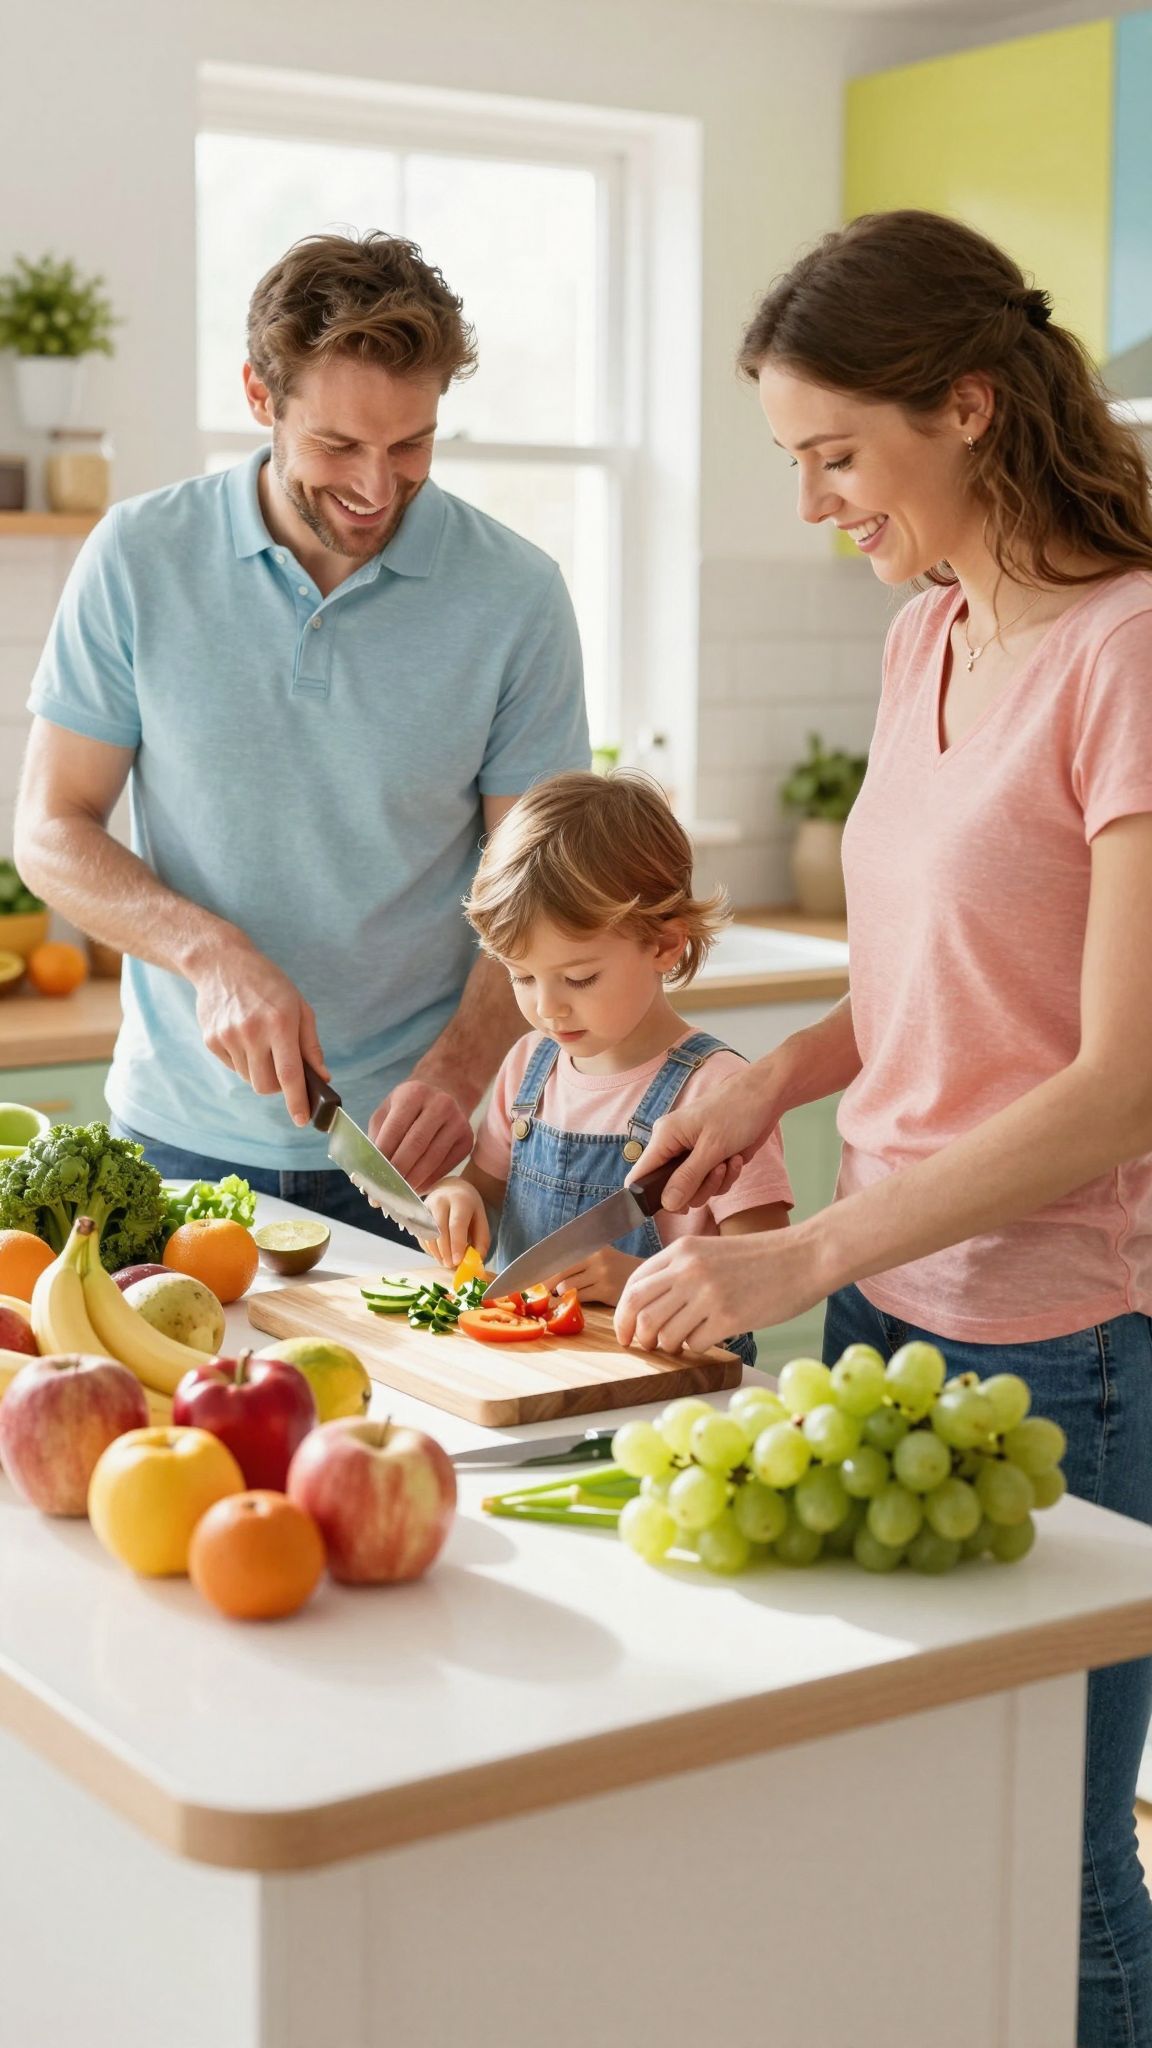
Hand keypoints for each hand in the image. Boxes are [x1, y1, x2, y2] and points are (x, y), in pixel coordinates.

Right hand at [193, 939, 326, 1126]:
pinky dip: (243, 1061)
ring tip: (262, 1043)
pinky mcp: (211, 1040)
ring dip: (260, 1072)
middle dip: (278, 1088)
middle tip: (283, 1069)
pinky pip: (233, 1067)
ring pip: (249, 1079)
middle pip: (266, 1086)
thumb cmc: (268, 984)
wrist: (222, 963)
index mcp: (279, 1023)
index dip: (297, 1101)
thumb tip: (322, 1077)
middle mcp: (252, 1032)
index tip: (302, 1120)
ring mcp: (228, 1037)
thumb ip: (311, 1045)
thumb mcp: (299, 1006)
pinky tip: (243, 1035)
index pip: (290, 1074)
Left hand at [368, 1081, 473, 1193]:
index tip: (372, 1176)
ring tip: (399, 1193)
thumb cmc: (409, 1106)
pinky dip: (429, 1180)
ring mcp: (458, 1121)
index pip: (395, 1129)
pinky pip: (446, 1166)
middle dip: (398, 1171)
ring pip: (432, 1158)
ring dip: (414, 1180)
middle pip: (416, 1145)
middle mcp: (440, 1104)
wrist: (446, 1092)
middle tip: (385, 1190)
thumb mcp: (389, 1110)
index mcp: (414, 1093)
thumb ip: (377, 1136)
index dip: (383, 1155)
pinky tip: (416, 1187)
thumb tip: (369, 1171)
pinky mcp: (467, 1139)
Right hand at [417, 1180, 490, 1268]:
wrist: (449, 1188)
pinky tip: (439, 1254)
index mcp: (460, 1200)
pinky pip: (421, 1237)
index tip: (457, 1261)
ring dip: (436, 1253)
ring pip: (428, 1235)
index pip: (456, 1224)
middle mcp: (440, 1201)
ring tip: (446, 1263)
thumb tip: (476, 1260)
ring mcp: (426, 1208)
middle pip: (439, 1231)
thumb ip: (481, 1239)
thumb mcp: (481, 1217)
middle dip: (445, 1252)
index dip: (456, 1244)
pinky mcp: (417, 1215)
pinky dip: (429, 1249)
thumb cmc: (468, 1205)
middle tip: (451, 1266)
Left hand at [544, 1246, 639, 1307]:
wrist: (646, 1279)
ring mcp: (602, 1273)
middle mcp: (596, 1255)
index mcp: (591, 1244)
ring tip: (559, 1297)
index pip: (558, 1254)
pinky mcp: (606, 1290)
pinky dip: (570, 1302)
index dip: (540, 1268)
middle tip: (537, 1293)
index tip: (525, 1279)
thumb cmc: (615, 1269)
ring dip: (558, 1294)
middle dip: (544, 1284)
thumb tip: (543, 1276)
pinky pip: (578, 1297)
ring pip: (566, 1286)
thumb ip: (575, 1260)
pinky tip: (571, 1302)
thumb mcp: (598, 1255)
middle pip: (559, 1270)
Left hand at [613, 1229, 824, 1355]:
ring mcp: (707, 1294)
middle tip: (642, 1346)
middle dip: (635, 1335)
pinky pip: (694, 1343)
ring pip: (663, 1333)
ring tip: (681, 1343)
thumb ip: (680, 1271)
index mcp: (682, 1251)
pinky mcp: (728, 1317)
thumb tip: (651, 1306)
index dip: (623, 1313)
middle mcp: (689, 1270)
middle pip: (639, 1311)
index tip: (625, 1331)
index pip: (634, 1285)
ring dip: (667, 1345)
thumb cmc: (761, 1258)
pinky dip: (695, 1347)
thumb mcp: (711, 1251)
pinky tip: (708, 1339)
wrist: (804, 1256)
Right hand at [625, 1062, 785, 1213]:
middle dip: (698, 1188)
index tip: (674, 1206)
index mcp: (665, 1138)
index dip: (649, 1197)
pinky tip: (737, 1159)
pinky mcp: (710, 1160)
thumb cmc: (737, 1111)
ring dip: (716, 1183)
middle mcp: (674, 1148)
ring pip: (694, 1190)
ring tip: (729, 1160)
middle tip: (717, 1171)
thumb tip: (668, 1204)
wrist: (766, 1097)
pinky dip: (727, 1177)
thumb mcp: (712, 1148)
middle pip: (671, 1190)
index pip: (640, 1176)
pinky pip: (711, 1184)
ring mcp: (692, 1156)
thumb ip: (687, 1178)